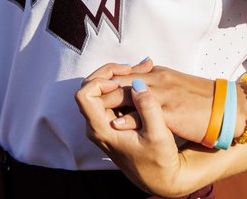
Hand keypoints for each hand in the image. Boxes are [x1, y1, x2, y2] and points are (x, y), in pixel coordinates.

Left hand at [76, 61, 196, 196]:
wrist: (161, 178)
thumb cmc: (160, 161)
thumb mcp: (158, 135)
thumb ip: (148, 108)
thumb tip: (138, 84)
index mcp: (102, 130)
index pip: (85, 95)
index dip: (100, 81)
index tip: (121, 81)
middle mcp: (97, 126)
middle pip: (90, 88)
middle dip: (110, 72)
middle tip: (134, 67)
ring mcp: (103, 124)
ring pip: (101, 90)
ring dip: (118, 77)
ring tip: (141, 70)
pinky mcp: (112, 122)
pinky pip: (111, 97)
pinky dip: (123, 85)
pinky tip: (142, 80)